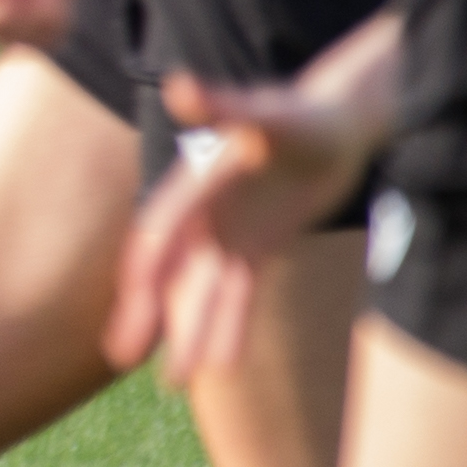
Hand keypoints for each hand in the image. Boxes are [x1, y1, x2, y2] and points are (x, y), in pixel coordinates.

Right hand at [110, 65, 391, 382]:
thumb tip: (180, 85)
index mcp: (195, 182)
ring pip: (200, 292)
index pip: (161, 231)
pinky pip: (237, 296)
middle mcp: (203, 212)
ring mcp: (227, 233)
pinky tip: (222, 365)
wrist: (345, 122)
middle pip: (168, 270)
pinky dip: (228, 327)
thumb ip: (225, 105)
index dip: (145, 270)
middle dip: (146, 312)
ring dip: (186, 332)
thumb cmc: (309, 112)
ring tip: (176, 381)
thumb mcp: (271, 113)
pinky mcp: (254, 247)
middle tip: (122, 354)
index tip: (130, 305)